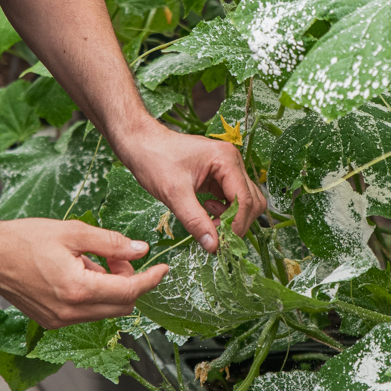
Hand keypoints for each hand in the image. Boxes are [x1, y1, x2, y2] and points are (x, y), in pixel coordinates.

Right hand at [0, 218, 168, 327]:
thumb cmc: (25, 239)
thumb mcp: (73, 231)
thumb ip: (111, 243)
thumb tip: (140, 250)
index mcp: (77, 289)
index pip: (129, 291)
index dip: (151, 279)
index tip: (163, 268)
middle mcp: (70, 312)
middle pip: (121, 305)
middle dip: (130, 281)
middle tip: (119, 256)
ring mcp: (60, 321)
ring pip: (105, 310)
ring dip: (112, 288)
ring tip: (94, 260)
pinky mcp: (51, 322)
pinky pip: (87, 313)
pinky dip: (94, 294)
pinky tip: (80, 272)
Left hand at [118, 123, 266, 252]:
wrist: (140, 143)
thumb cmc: (154, 160)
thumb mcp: (174, 194)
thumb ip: (196, 221)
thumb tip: (214, 246)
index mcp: (226, 159)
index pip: (244, 199)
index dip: (235, 225)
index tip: (220, 243)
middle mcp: (232, 161)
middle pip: (251, 201)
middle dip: (236, 222)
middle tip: (213, 234)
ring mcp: (227, 167)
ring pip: (244, 201)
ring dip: (231, 217)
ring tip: (207, 219)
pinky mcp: (219, 175)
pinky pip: (232, 198)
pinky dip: (224, 210)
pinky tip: (205, 210)